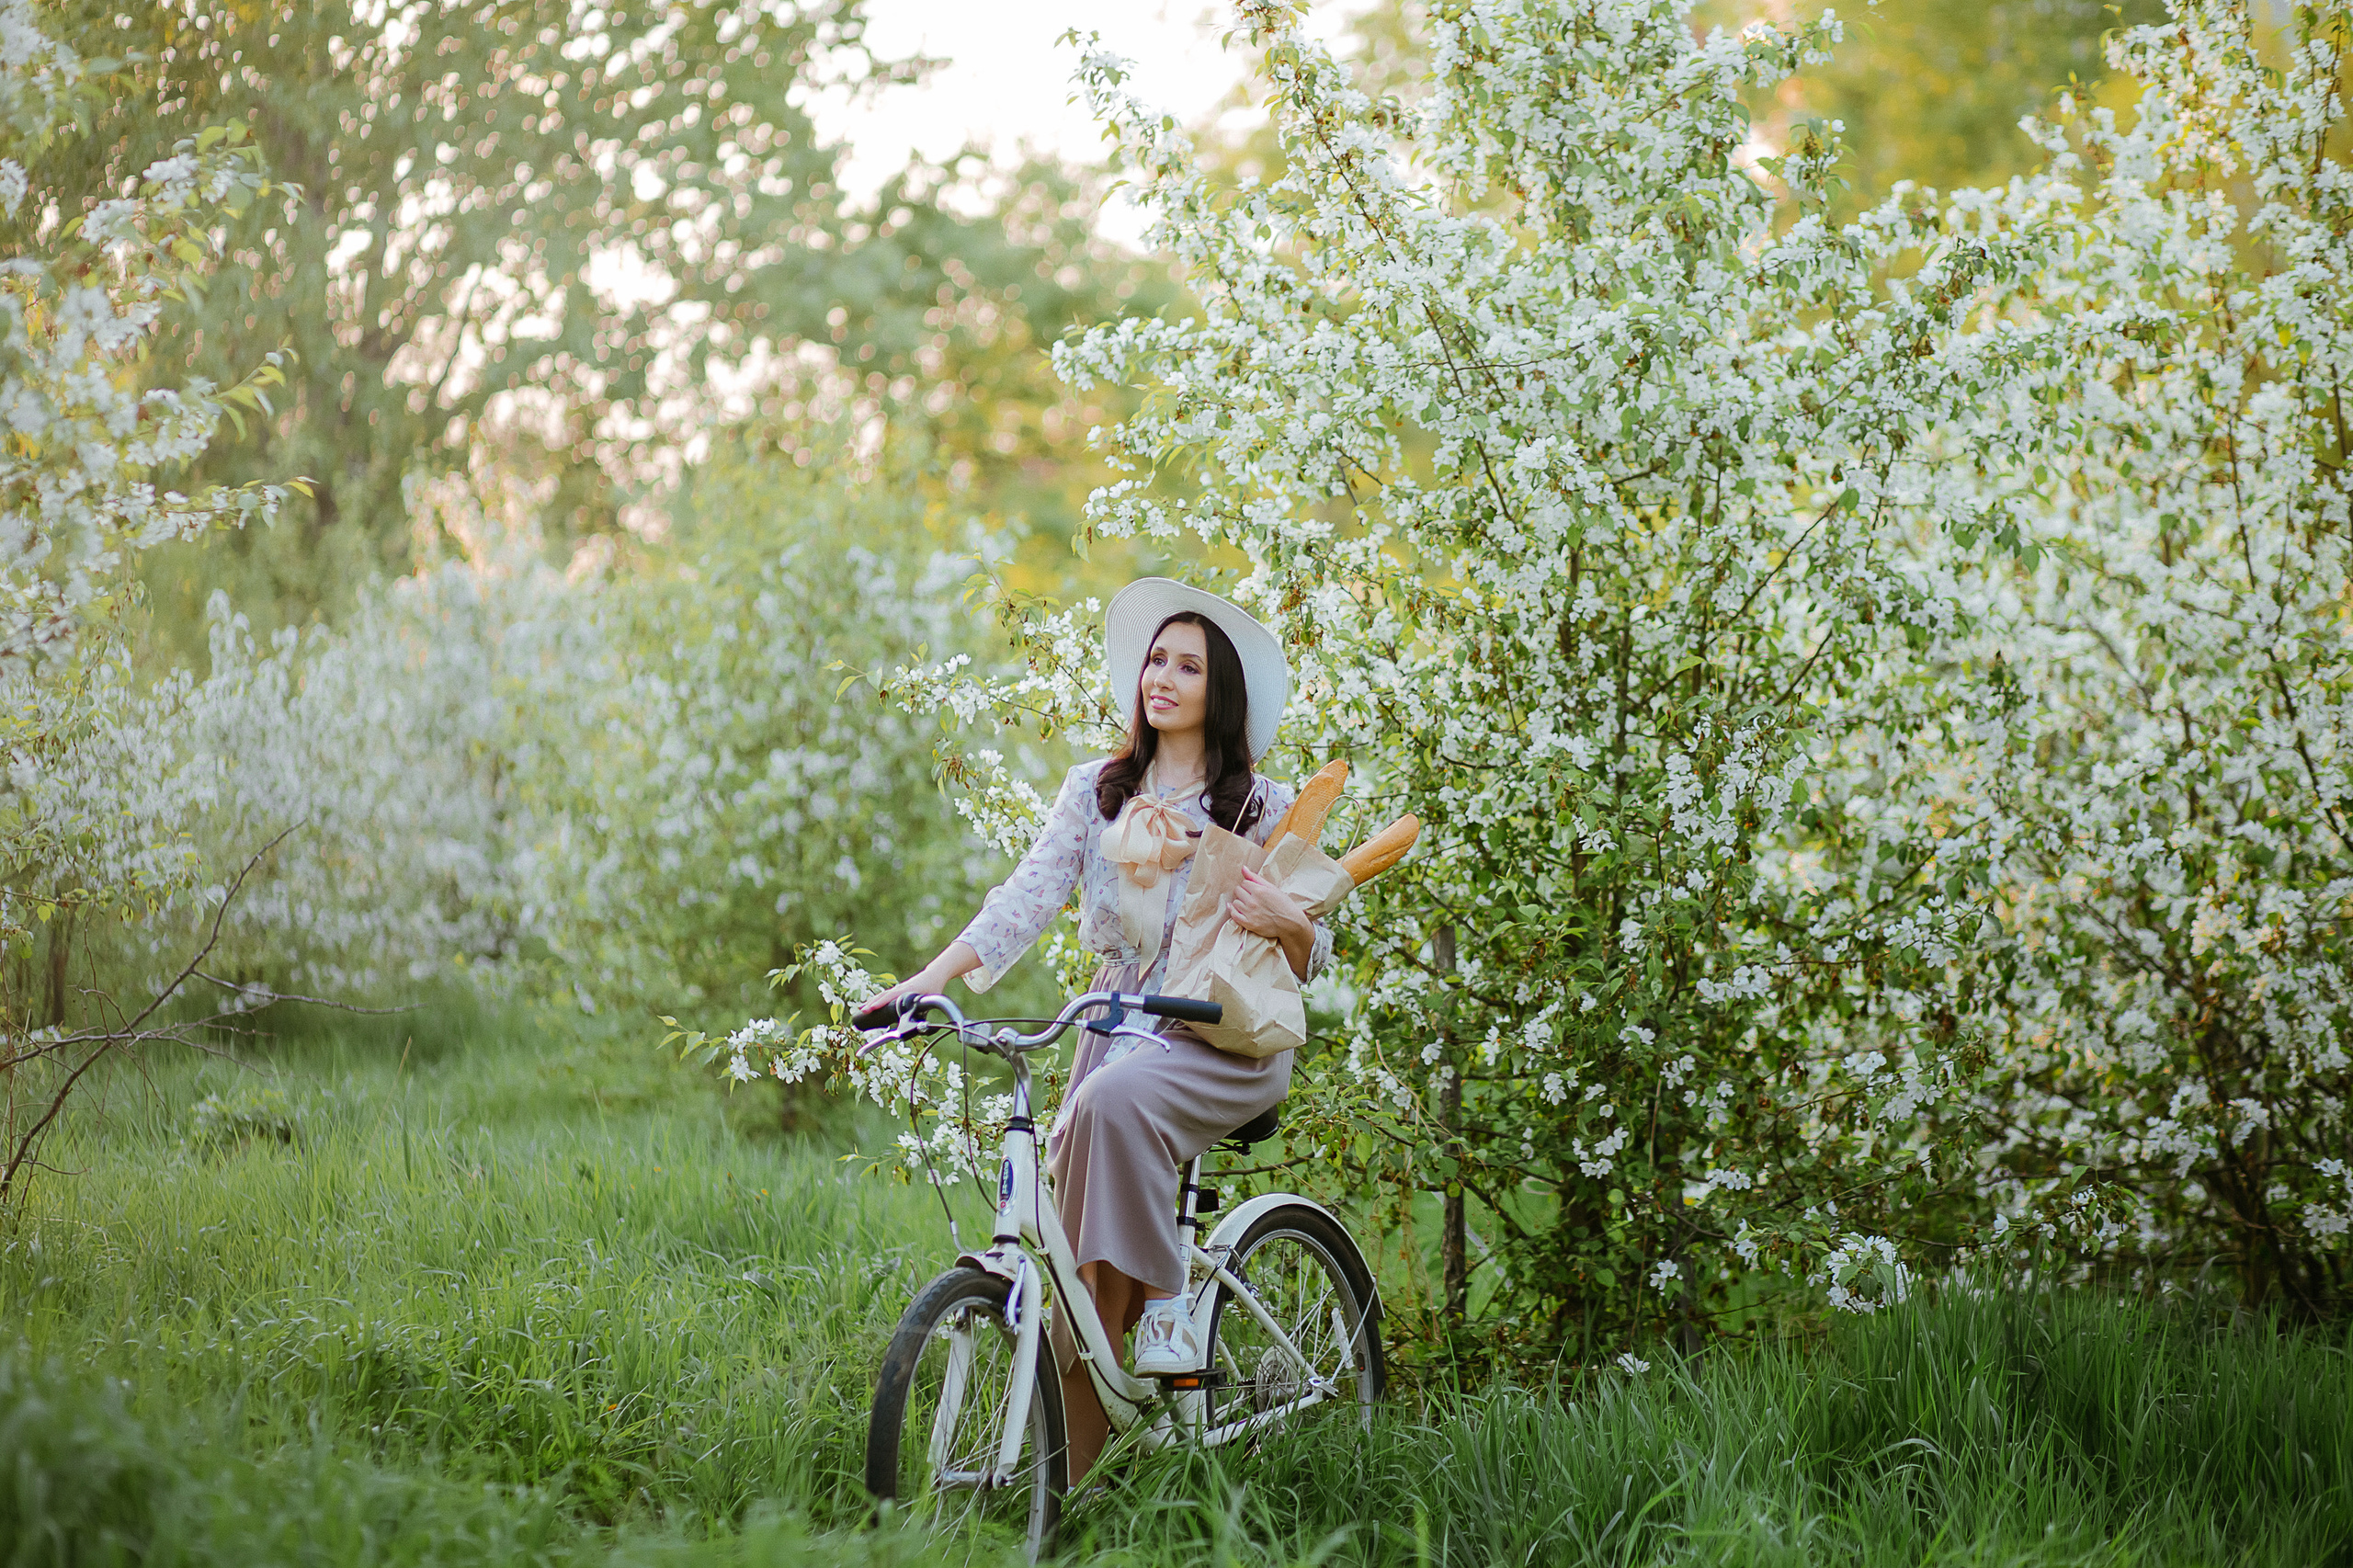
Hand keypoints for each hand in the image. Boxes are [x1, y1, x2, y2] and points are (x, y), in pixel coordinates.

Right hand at [855, 941, 979, 1020]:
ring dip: (873, 1001)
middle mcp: (900, 988)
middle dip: (872, 1003)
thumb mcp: (930, 999)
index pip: (890, 996)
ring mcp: (899, 987)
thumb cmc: (933, 987)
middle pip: (883, 995)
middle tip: (862, 1011)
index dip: (880, 1003)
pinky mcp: (899, 989)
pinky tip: (872, 1004)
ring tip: (862, 1008)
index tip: (870, 1009)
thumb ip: (924, 1009)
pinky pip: (886, 994)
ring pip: (883, 994)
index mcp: (907, 990)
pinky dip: (878, 998)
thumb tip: (919, 1023)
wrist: (934, 975)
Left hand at [1227, 867, 1309, 943]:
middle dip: (1243, 892)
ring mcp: (1250, 913)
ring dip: (1240, 902)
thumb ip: (1256, 878)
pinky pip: (1234, 915)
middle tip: (1251, 897)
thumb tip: (1243, 868)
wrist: (1290, 923)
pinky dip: (1233, 911)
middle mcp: (1253, 901)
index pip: (1244, 883)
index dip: (1249, 886)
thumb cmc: (1284, 904)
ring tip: (1248, 905)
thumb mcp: (1272, 888)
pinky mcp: (1249, 924)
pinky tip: (1238, 909)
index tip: (1254, 890)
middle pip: (1237, 891)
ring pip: (1235, 902)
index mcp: (1259, 891)